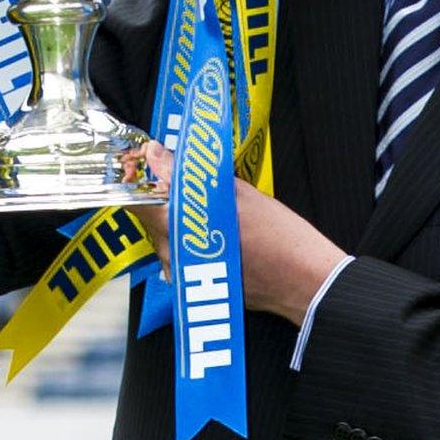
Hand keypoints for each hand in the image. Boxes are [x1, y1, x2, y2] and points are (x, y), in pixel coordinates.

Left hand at [132, 142, 348, 326]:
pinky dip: (189, 235)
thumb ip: (188, 174)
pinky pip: (179, 251)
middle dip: (162, 194)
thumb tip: (157, 154)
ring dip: (178, 215)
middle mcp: (170, 255)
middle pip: (148, 216)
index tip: (152, 162)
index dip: (138, 176)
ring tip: (208, 203)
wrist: (306, 283)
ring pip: (164, 234)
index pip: (134, 198)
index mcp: (176, 227)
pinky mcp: (194, 285)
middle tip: (185, 175)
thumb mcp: (236, 194)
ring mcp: (181, 274)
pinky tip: (216, 227)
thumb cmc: (279, 237)